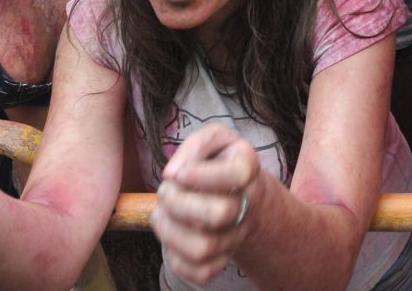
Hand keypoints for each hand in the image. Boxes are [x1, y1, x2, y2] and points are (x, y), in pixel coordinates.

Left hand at [153, 123, 262, 283]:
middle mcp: (248, 205)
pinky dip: (177, 259)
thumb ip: (197, 145)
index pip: (237, 175)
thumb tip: (173, 173)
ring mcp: (236, 236)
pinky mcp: (222, 260)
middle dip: (179, 203)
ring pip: (204, 248)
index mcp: (249, 169)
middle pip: (219, 214)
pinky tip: (172, 236)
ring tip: (162, 213)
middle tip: (166, 191)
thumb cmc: (222, 163)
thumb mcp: (216, 139)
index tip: (178, 173)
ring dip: (170, 231)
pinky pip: (201, 272)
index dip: (201, 175)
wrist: (243, 195)